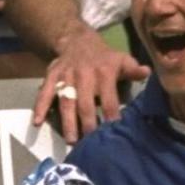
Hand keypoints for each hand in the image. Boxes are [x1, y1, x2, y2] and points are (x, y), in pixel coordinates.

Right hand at [31, 26, 147, 144]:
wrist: (77, 41)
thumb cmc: (104, 57)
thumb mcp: (122, 59)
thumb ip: (133, 69)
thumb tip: (147, 72)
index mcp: (104, 72)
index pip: (109, 97)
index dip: (111, 115)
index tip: (113, 132)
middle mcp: (84, 74)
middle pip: (85, 102)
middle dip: (88, 123)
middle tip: (90, 143)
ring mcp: (66, 76)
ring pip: (66, 101)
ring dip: (67, 121)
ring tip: (71, 141)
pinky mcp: (52, 77)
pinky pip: (45, 92)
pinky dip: (40, 106)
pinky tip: (37, 122)